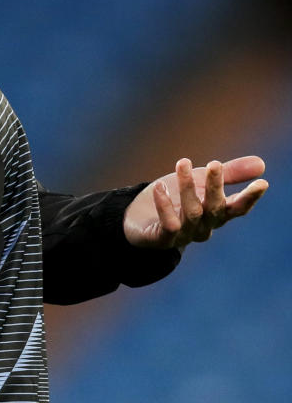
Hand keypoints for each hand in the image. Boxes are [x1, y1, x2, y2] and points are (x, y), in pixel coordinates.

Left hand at [123, 155, 267, 249]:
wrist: (139, 217)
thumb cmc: (176, 199)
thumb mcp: (202, 182)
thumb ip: (229, 174)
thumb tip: (261, 164)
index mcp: (217, 214)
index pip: (238, 208)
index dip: (250, 198)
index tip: (262, 184)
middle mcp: (204, 227)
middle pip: (215, 208)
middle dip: (216, 186)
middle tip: (214, 164)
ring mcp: (184, 235)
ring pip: (192, 212)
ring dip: (188, 187)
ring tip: (183, 163)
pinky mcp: (162, 239)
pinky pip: (168, 225)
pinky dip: (164, 205)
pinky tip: (159, 187)